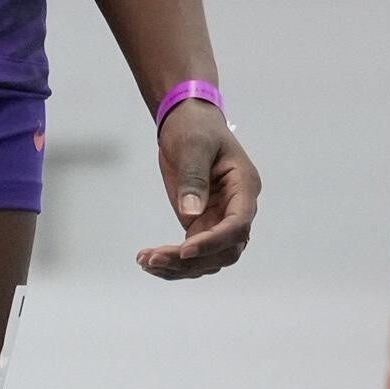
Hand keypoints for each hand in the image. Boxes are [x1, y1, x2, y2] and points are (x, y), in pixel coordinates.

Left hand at [137, 100, 258, 280]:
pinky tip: (149, 261)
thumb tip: (191, 213)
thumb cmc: (195, 127)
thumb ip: (194, 178)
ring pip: (208, 258)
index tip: (184, 250)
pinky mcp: (201, 224)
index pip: (237, 225)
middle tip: (154, 258)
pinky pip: (192, 253)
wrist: (186, 122)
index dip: (214, 242)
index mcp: (244, 187)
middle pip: (224, 250)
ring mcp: (219, 220)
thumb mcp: (194, 145)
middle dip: (191, 261)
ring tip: (145, 261)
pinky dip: (172, 262)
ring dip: (179, 267)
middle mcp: (236, 209)